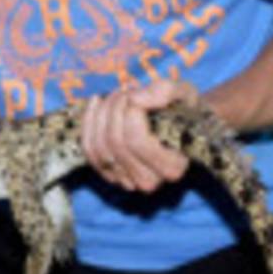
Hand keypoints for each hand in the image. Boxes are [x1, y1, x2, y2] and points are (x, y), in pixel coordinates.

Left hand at [81, 80, 199, 192]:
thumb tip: (135, 99)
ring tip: (114, 96)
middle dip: (114, 109)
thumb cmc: (183, 109)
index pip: (137, 141)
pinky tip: (97, 102)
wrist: (179, 124)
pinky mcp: (109, 174)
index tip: (136, 94)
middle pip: (115, 143)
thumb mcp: (184, 94)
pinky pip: (89, 149)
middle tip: (125, 91)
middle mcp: (149, 181)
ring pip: (99, 147)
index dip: (130, 111)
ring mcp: (127, 181)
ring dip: (101, 114)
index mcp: (172, 167)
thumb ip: (165, 92)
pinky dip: (88, 122)